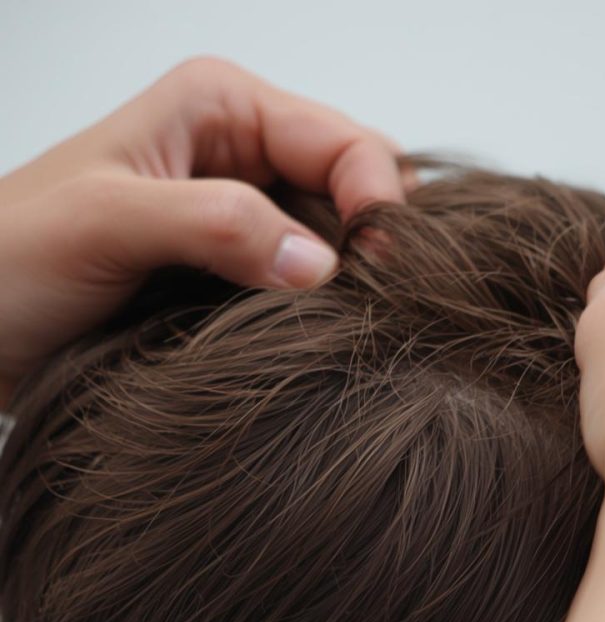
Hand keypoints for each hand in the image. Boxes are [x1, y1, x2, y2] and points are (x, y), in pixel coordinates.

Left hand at [0, 56, 405, 403]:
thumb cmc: (8, 262)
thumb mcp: (106, 223)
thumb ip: (215, 226)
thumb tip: (319, 264)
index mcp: (219, 109)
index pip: (342, 142)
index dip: (376, 200)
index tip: (382, 268)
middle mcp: (239, 159)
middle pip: (350, 191)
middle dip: (372, 243)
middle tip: (377, 305)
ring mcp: (239, 224)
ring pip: (333, 247)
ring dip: (348, 287)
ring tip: (352, 331)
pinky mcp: (232, 281)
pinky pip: (302, 294)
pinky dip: (320, 318)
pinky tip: (318, 345)